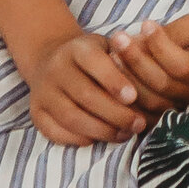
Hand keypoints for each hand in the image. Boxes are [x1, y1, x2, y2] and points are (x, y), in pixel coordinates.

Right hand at [26, 32, 147, 146]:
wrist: (52, 62)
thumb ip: (127, 61)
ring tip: (124, 135)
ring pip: (71, 117)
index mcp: (77, 48)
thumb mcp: (110, 48)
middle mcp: (56, 68)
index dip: (114, 80)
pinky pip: (56, 132)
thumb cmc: (94, 59)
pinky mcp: (36, 113)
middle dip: (115, 114)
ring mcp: (42, 92)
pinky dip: (79, 139)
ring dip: (101, 130)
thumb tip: (152, 77)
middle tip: (138, 124)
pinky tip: (99, 139)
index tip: (133, 97)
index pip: (94, 62)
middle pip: (85, 95)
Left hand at [104, 9, 188, 112]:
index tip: (145, 23)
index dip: (160, 46)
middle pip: (161, 84)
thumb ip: (172, 33)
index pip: (180, 65)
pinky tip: (114, 75)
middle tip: (118, 37)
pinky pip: (144, 112)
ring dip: (127, 77)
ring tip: (113, 53)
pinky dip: (127, 97)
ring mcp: (184, 108)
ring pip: (150, 101)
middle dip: (136, 59)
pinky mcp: (171, 114)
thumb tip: (139, 38)